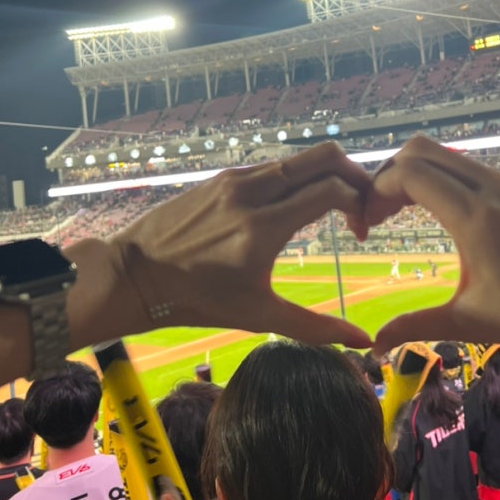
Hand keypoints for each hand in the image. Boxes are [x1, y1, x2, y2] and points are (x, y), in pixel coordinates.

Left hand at [108, 141, 372, 347]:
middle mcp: (251, 193)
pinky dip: (295, 177)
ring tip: (331, 206)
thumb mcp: (258, 315)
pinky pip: (272, 166)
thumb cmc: (196, 300)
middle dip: (353, 174)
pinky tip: (293, 204)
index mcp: (263, 228)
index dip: (359, 203)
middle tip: (360, 202)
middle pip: (323, 156)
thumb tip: (364, 343)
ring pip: (299, 158)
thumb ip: (315, 327)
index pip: (330, 189)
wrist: (134, 275)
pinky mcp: (222, 176)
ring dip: (324, 175)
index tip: (360, 231)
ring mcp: (235, 179)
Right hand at [365, 135, 499, 352]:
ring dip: (424, 177)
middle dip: (391, 174)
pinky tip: (462, 222)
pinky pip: (482, 171)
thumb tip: (375, 343)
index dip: (376, 191)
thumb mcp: (473, 322)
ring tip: (415, 214)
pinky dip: (455, 183)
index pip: (407, 173)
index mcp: (471, 214)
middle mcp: (491, 186)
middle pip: (422, 150)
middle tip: (383, 213)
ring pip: (453, 158)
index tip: (368, 224)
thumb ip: (417, 325)